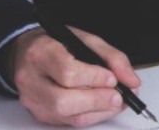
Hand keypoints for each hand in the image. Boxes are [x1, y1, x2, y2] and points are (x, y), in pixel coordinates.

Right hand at [7, 26, 140, 126]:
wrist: (27, 52)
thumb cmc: (57, 43)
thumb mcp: (84, 38)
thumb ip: (111, 57)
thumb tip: (131, 80)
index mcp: (41, 52)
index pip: (67, 71)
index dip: (93, 77)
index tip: (112, 78)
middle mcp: (31, 79)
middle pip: (63, 100)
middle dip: (96, 100)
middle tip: (118, 96)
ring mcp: (32, 100)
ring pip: (66, 115)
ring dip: (97, 111)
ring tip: (116, 101)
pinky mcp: (39, 114)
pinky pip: (67, 121)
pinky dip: (90, 116)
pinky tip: (104, 107)